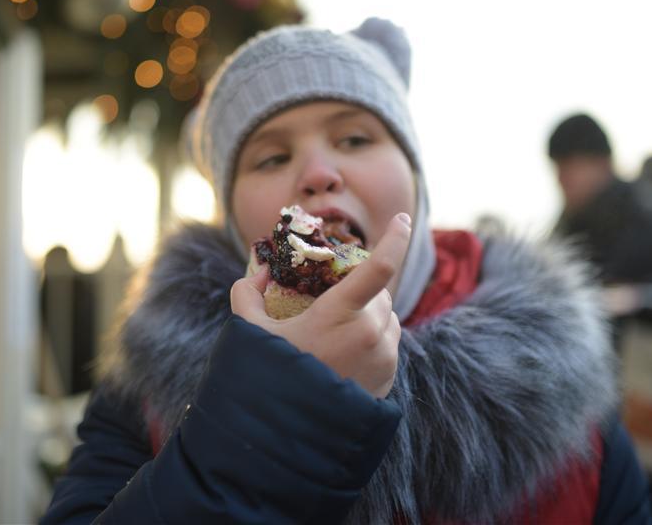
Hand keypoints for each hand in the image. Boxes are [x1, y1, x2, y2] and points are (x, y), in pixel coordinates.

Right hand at [231, 213, 411, 397]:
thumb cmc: (274, 380)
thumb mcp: (252, 335)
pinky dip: (374, 339)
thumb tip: (256, 272)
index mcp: (341, 314)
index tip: (404, 218)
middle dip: (359, 292)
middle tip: (332, 306)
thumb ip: (247, 296)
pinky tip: (346, 355)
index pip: (380, 268)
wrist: (295, 435)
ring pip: (387, 317)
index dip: (396, 239)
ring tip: (337, 335)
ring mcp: (384, 355)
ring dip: (369, 315)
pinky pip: (389, 342)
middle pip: (378, 293)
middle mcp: (371, 332)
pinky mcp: (390, 375)